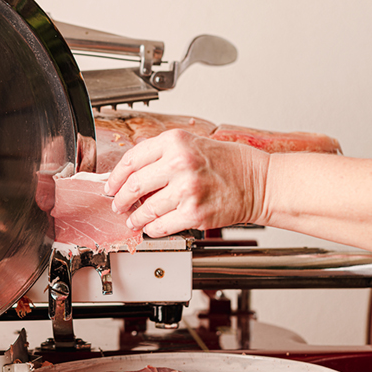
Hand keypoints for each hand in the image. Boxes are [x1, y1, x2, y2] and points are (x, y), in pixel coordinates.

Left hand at [103, 129, 269, 236]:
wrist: (259, 182)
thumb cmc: (229, 164)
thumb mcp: (193, 144)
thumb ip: (163, 155)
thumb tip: (133, 175)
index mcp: (175, 142)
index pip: (132, 160)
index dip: (116, 176)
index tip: (111, 184)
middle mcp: (179, 164)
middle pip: (134, 185)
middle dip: (120, 199)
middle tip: (117, 204)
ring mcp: (186, 190)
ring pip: (145, 209)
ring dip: (135, 218)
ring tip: (133, 220)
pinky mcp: (194, 214)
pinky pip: (161, 226)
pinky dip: (152, 230)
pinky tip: (150, 228)